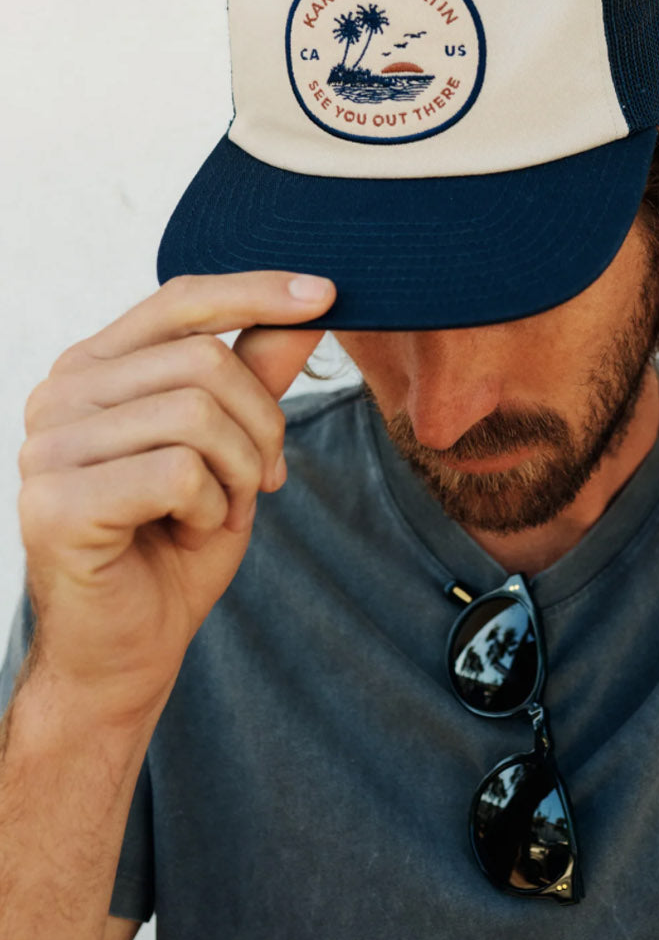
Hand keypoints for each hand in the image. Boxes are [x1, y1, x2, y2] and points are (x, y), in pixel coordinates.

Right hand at [16, 271, 334, 727]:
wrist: (129, 648)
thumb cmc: (174, 543)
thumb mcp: (233, 446)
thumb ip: (258, 374)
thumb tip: (313, 304)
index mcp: (94, 367)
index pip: (181, 300)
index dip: (258, 291)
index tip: (331, 295)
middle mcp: (58, 394)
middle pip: (204, 360)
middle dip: (263, 425)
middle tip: (261, 481)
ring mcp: (46, 447)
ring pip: (196, 414)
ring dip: (238, 473)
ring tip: (220, 511)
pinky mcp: (54, 503)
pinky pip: (177, 472)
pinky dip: (208, 508)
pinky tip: (186, 533)